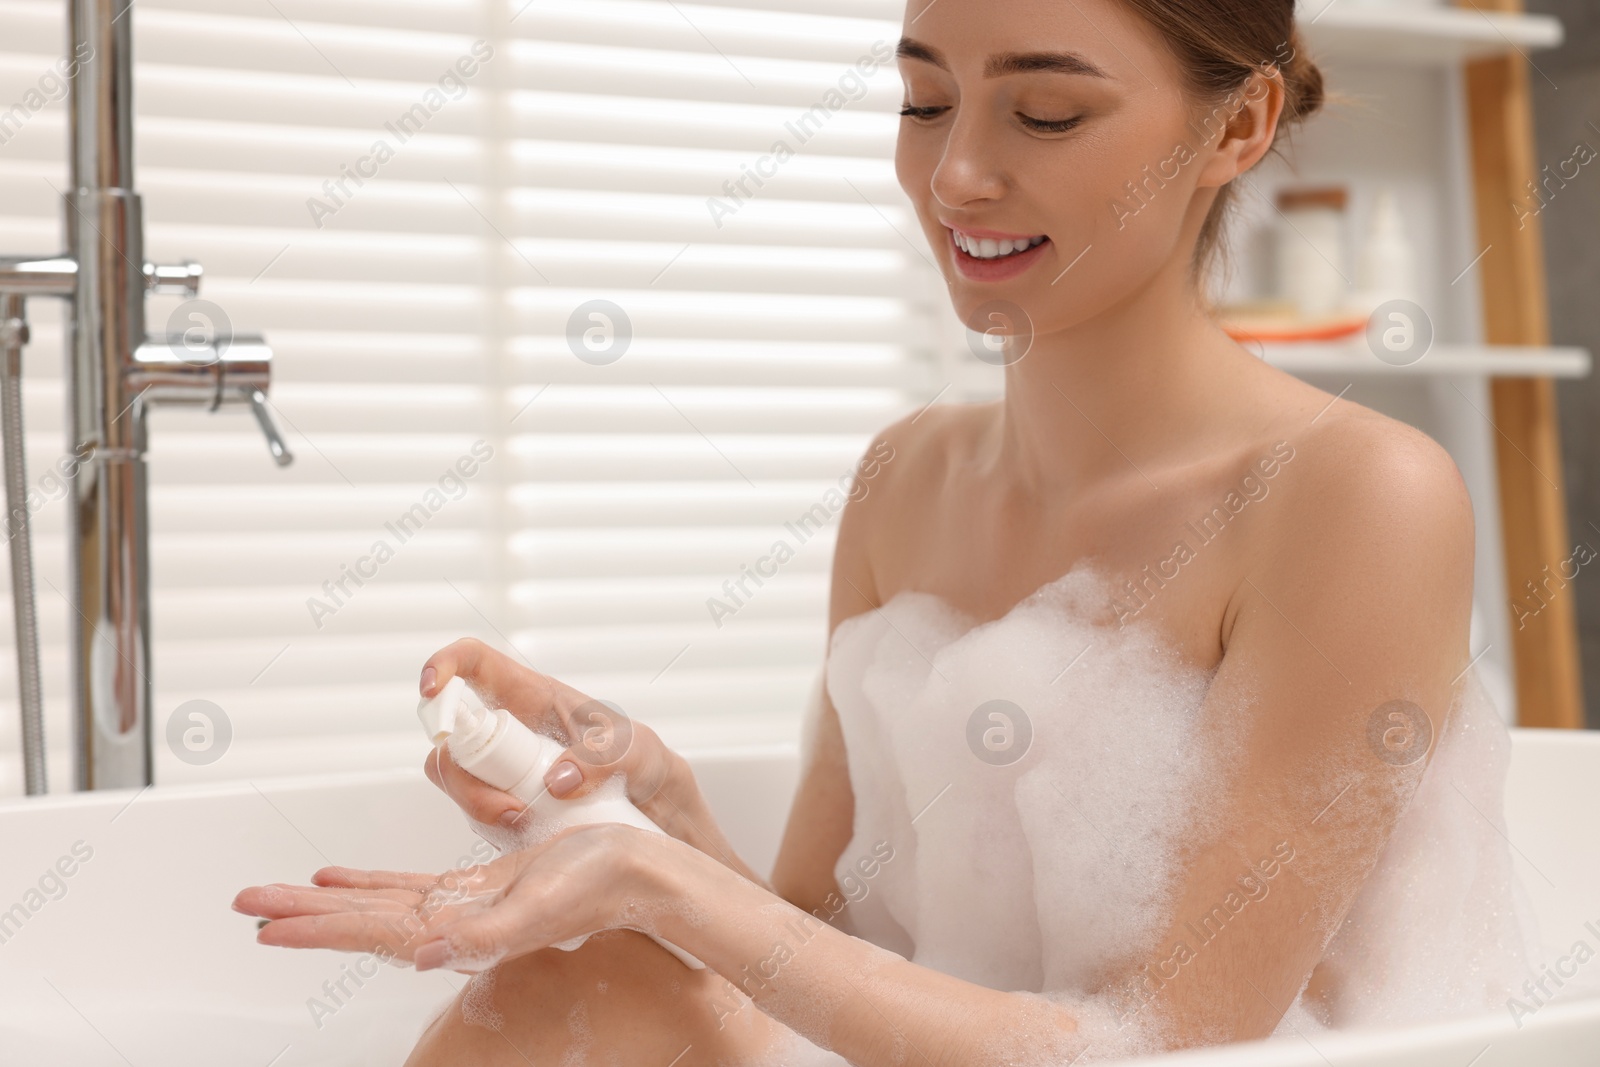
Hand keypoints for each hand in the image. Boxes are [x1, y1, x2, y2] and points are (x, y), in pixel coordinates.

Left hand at [233, 823, 678, 971]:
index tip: (269, 927)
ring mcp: (461, 905)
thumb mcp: (541, 909)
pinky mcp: (476, 887)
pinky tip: (341, 876)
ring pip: (377, 901)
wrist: (637, 875)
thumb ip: (483, 939)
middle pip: (361, 917)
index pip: (372, 933)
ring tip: (279, 894)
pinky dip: (370, 881)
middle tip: (247, 904)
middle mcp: (451, 923)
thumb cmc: (600, 889)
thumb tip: (424, 956)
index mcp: (460, 931)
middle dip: (303, 912)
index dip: (319, 929)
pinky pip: (408, 885)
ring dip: (327, 898)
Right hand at [420, 639, 688, 833]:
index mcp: (534, 698)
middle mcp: (508, 734)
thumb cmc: (647, 768)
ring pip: (456, 784)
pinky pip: (475, 819)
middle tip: (508, 808)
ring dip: (478, 809)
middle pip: (451, 742)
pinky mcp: (505, 812)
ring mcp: (501, 775)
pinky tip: (530, 838)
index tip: (432, 689)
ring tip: (525, 824)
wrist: (659, 822)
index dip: (444, 665)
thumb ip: (605, 759)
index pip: (476, 663)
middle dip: (461, 777)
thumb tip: (554, 782)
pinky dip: (493, 831)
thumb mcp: (640, 753)